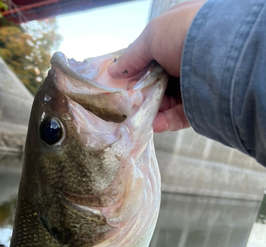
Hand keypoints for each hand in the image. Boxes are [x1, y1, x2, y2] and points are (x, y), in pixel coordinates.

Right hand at [108, 1, 205, 131]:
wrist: (221, 53)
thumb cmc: (187, 33)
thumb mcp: (152, 35)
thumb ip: (132, 56)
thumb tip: (115, 72)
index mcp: (183, 34)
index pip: (156, 54)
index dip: (139, 69)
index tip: (124, 82)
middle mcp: (193, 57)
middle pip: (161, 81)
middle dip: (143, 93)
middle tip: (128, 102)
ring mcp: (200, 81)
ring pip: (170, 101)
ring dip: (152, 110)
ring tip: (138, 117)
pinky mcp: (205, 104)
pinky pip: (182, 116)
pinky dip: (166, 121)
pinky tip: (154, 124)